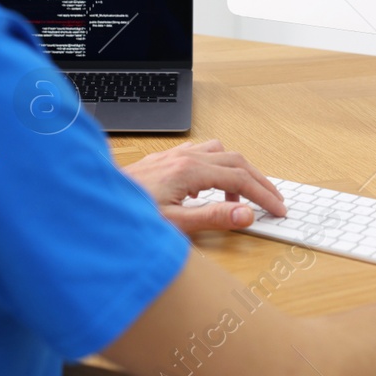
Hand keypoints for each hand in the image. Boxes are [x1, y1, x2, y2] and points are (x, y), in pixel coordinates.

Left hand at [122, 139, 287, 234]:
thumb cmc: (130, 215)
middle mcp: (184, 157)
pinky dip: (218, 166)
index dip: (264, 195)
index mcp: (190, 171)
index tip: (279, 210)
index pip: (240, 180)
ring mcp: (174, 156)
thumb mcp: (175, 224)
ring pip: (221, 152)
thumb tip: (246, 214)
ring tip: (243, 197)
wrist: (96, 204)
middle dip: (260, 180)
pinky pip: (203, 153)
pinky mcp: (165, 160)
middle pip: (237, 161)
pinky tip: (211, 186)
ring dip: (239, 170)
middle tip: (274, 200)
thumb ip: (213, 217)